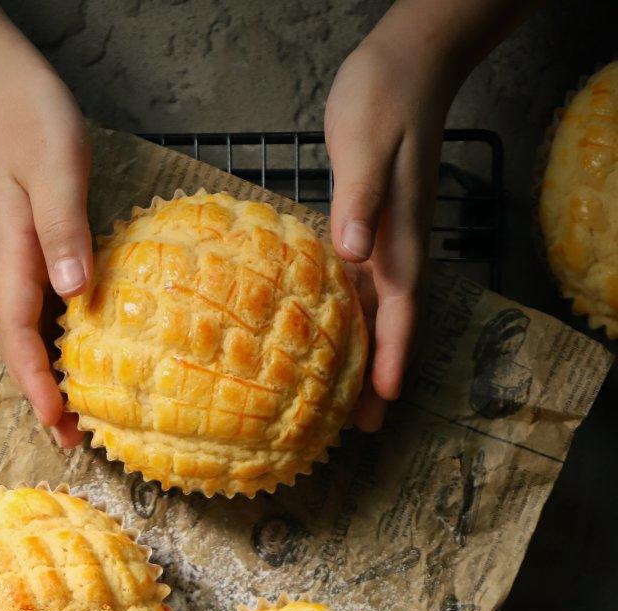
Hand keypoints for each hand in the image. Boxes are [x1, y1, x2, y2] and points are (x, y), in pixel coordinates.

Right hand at [0, 29, 91, 447]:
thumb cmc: (28, 119)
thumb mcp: (54, 167)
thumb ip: (63, 229)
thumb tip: (74, 293)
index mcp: (12, 258)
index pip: (19, 336)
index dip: (36, 384)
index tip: (56, 423)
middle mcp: (9, 269)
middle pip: (20, 348)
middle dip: (41, 398)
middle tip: (69, 444)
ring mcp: (17, 262)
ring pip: (29, 334)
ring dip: (47, 376)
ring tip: (74, 418)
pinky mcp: (30, 251)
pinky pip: (41, 310)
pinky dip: (56, 344)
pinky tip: (79, 358)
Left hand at [325, 32, 456, 430]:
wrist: (404, 65)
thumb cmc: (384, 100)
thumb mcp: (367, 147)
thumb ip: (359, 201)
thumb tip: (352, 250)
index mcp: (399, 239)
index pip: (400, 311)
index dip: (391, 358)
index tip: (383, 400)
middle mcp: (395, 249)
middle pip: (389, 327)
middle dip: (378, 378)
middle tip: (363, 428)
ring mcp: (382, 241)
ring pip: (372, 315)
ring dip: (360, 359)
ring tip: (343, 405)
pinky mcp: (364, 230)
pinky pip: (356, 290)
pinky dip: (344, 323)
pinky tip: (324, 344)